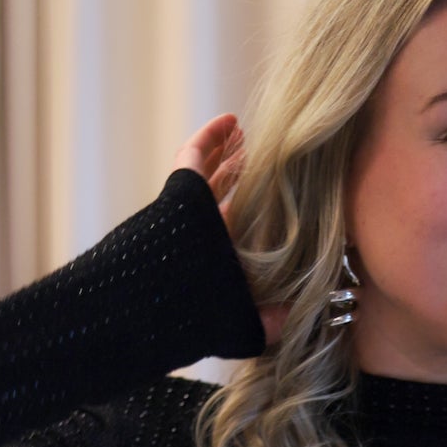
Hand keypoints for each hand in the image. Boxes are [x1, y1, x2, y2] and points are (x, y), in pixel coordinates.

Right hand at [173, 113, 286, 343]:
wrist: (155, 312)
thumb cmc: (198, 323)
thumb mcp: (242, 324)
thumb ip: (267, 321)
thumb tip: (291, 312)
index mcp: (215, 262)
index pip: (234, 227)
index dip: (252, 210)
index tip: (271, 194)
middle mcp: (201, 235)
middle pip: (222, 196)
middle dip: (239, 175)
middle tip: (256, 154)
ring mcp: (186, 214)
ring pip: (207, 174)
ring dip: (226, 152)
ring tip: (244, 133)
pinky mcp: (177, 194)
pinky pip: (192, 158)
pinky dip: (210, 138)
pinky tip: (230, 121)